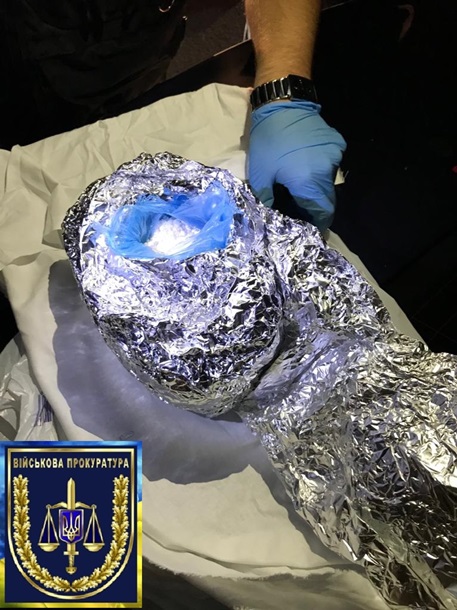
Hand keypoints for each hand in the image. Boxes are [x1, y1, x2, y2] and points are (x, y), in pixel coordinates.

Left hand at [248, 100, 345, 231]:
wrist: (283, 102)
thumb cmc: (268, 139)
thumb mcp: (259, 173)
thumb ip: (266, 198)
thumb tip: (271, 215)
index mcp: (309, 181)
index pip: (321, 213)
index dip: (316, 224)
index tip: (307, 229)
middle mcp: (327, 171)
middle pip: (325, 200)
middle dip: (313, 208)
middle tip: (299, 212)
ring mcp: (334, 156)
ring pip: (327, 184)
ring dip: (315, 190)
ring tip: (298, 189)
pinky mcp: (336, 144)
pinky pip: (329, 166)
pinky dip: (319, 171)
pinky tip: (304, 167)